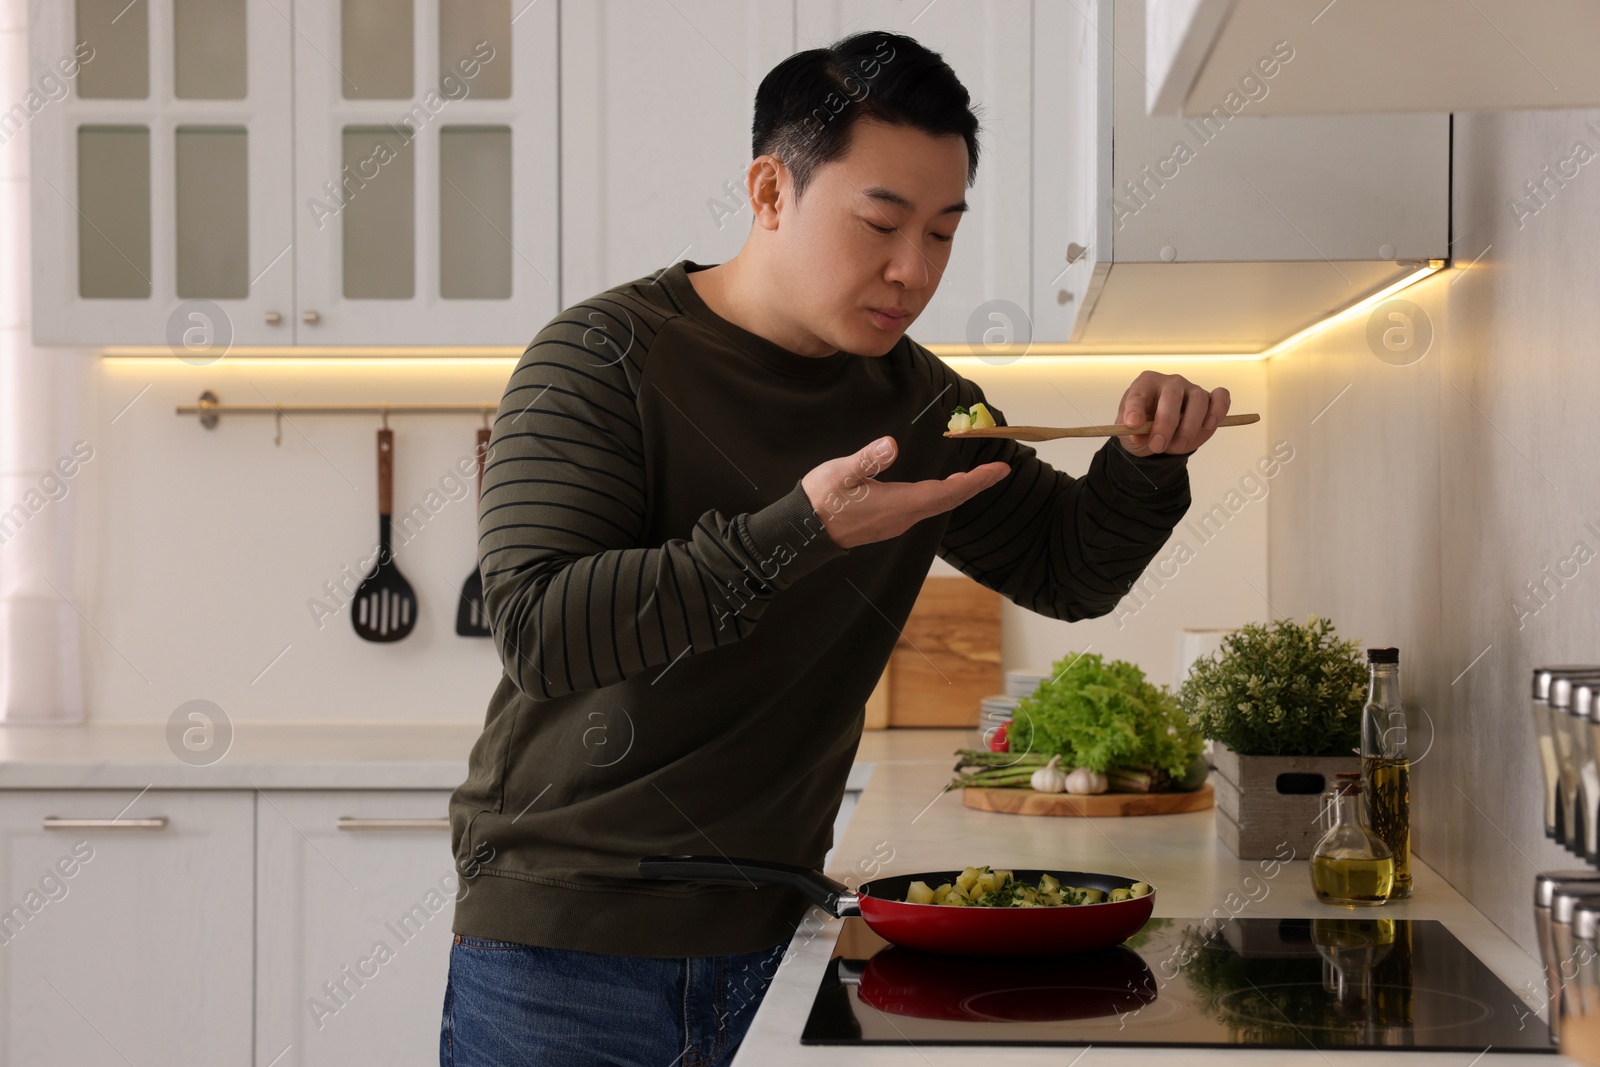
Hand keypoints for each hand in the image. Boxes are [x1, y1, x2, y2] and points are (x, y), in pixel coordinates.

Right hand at [802, 436, 1010, 549]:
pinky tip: (943, 487)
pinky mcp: (888, 522)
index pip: (947, 492)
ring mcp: (896, 522)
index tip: (999, 470)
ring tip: (978, 477)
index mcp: (898, 504)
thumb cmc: (821, 500)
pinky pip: (924, 508)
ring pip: (937, 505)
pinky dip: (941, 495)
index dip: (975, 482)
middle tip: (999, 470)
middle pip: (948, 500)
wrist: (802, 532)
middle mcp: (903, 517)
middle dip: (975, 484)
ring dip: (959, 490)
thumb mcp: (841, 473)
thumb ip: (867, 459)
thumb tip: (891, 444)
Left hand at [1114, 371, 1230, 456]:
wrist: (1157, 436)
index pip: (1138, 393)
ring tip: (1178, 446)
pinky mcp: (1209, 400)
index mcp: (1144, 385)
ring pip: (1198, 400)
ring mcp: (1190, 389)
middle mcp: (1169, 383)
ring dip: (1189, 426)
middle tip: (1157, 445)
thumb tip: (1136, 433)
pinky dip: (1218, 409)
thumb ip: (1132, 433)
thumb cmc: (1143, 428)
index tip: (1132, 424)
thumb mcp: (1130, 434)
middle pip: (1172, 396)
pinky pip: (1220, 397)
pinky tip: (1208, 425)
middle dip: (1165, 424)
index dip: (1135, 408)